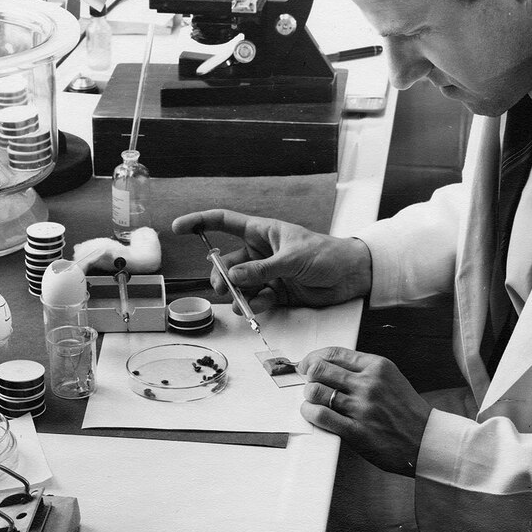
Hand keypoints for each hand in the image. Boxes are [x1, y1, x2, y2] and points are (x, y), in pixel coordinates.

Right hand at [171, 209, 371, 310]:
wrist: (352, 275)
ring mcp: (268, 273)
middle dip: (221, 275)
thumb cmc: (327, 254)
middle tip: (223, 288)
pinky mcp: (278, 292)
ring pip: (240, 284)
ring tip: (241, 303)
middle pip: (227, 262)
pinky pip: (255, 299)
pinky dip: (252, 305)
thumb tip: (233, 277)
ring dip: (237, 294)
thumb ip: (262, 270)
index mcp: (263, 232)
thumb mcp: (293, 259)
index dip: (200, 222)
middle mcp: (261, 252)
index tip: (178, 228)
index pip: (224, 222)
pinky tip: (254, 309)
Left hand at [298, 347, 430, 476]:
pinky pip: (321, 415)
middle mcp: (369, 384)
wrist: (427, 441)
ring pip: (316, 391)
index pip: (335, 353)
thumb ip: (363, 370)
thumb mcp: (390, 378)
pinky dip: (310, 412)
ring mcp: (362, 407)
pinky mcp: (356, 431)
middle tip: (309, 382)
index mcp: (377, 366)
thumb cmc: (407, 411)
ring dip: (309, 395)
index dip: (314, 357)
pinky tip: (312, 412)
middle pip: (320, 369)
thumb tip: (330, 366)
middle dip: (309, 375)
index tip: (308, 363)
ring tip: (313, 400)